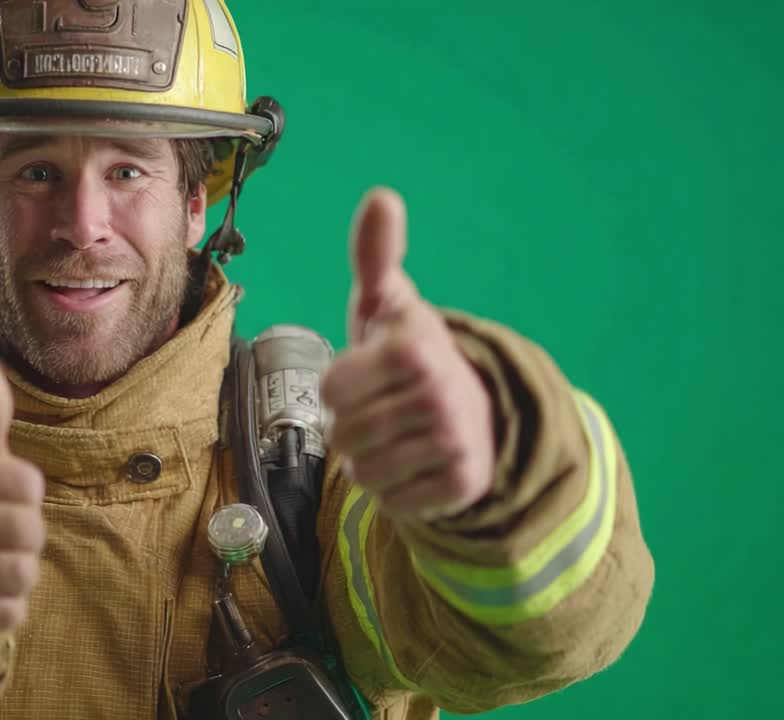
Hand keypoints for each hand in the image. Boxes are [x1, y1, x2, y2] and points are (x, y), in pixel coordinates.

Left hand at [320, 187, 494, 520]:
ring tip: (398, 436)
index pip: (330, 389)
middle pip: (342, 434)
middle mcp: (439, 394)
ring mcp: (455, 442)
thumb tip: (381, 196)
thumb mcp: (387, 304)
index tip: (368, 374)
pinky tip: (416, 464)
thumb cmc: (410, 356)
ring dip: (369, 460)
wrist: (476, 409)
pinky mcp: (462, 485)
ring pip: (363, 472)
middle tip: (385, 409)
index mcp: (412, 348)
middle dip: (353, 425)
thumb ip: (376, 256)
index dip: (339, 387)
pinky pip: (391, 502)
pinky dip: (394, 490)